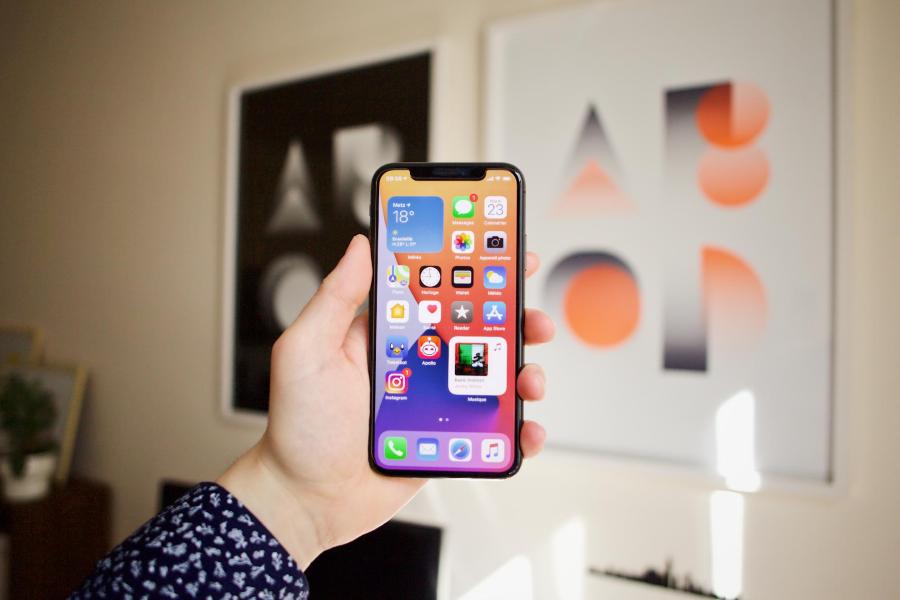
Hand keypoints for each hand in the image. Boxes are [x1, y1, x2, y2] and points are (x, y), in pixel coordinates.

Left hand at [218, 235, 554, 568]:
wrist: (307, 500)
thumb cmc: (298, 427)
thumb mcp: (306, 351)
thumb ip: (335, 298)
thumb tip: (362, 246)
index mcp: (389, 333)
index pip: (437, 289)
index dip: (473, 269)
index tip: (503, 252)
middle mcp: (418, 361)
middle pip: (479, 330)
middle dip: (515, 319)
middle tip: (533, 320)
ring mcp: (437, 400)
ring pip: (493, 376)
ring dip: (523, 372)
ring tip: (527, 380)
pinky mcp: (449, 438)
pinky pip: (493, 428)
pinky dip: (518, 428)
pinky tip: (524, 428)